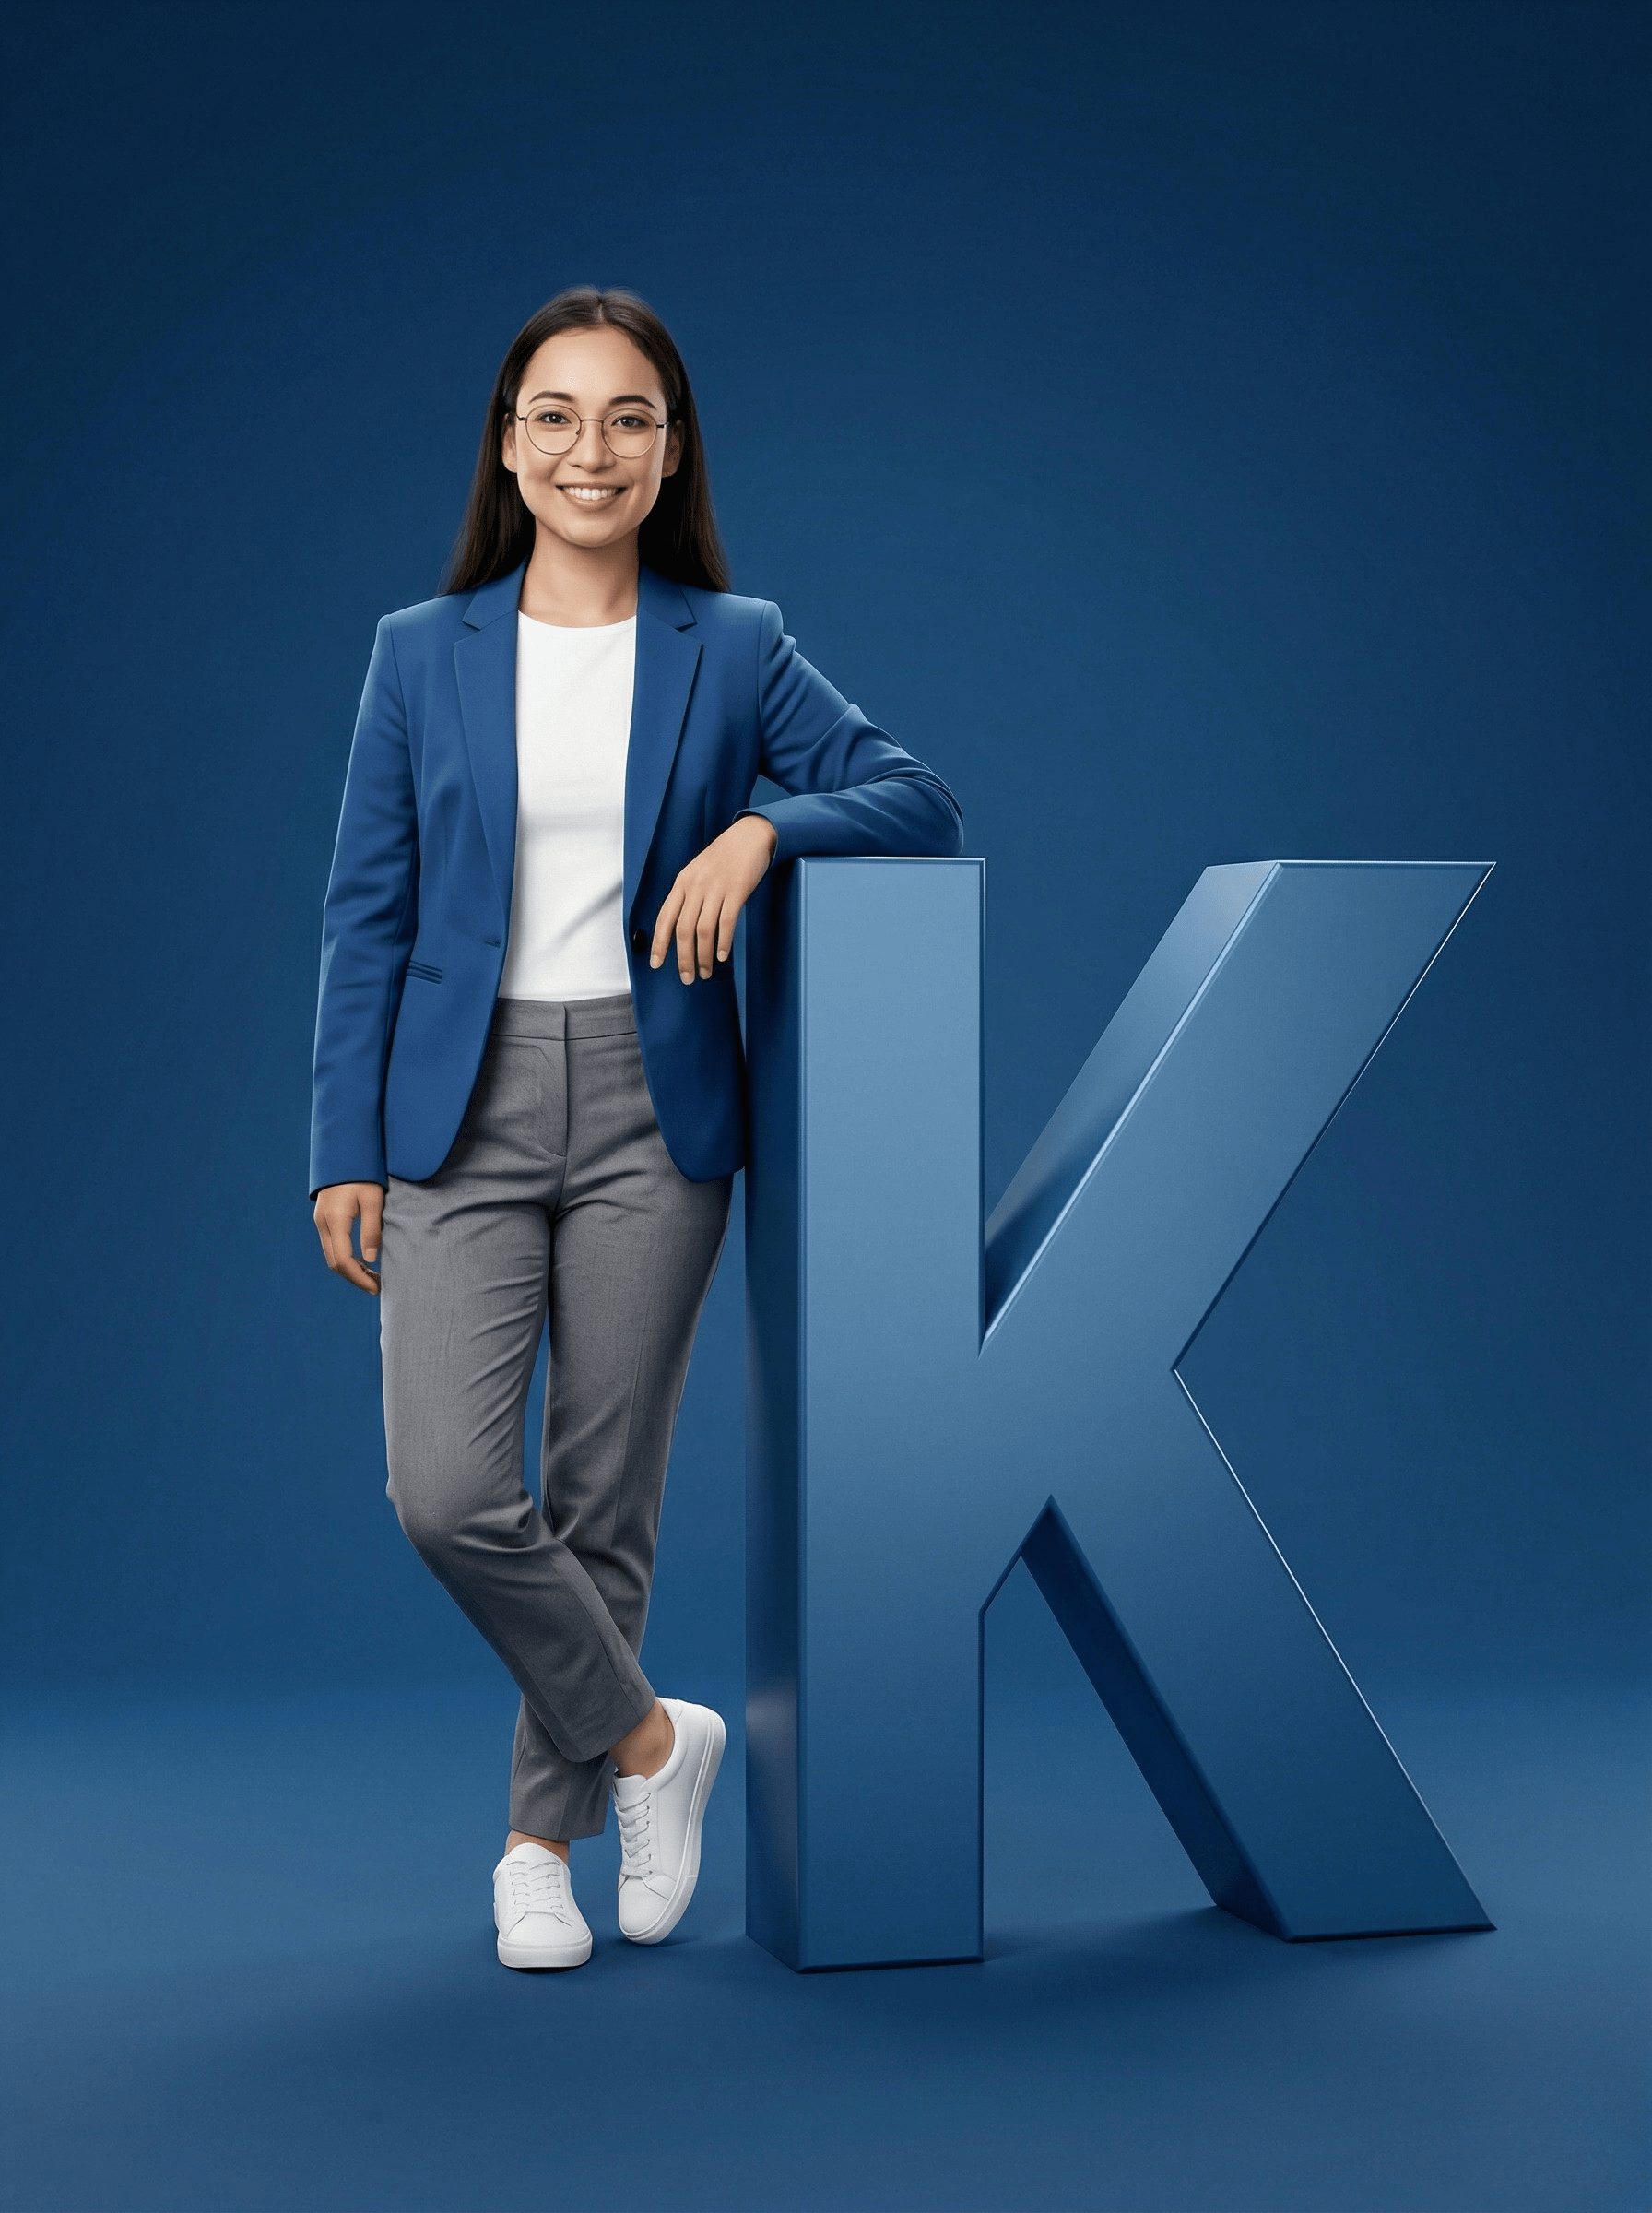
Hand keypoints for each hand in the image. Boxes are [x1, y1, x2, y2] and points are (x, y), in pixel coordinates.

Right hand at [313, 1182, 384, 1293]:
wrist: (345, 1152)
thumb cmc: (364, 1173)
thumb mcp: (373, 1200)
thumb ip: (371, 1230)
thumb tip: (371, 1260)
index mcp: (335, 1220)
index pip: (344, 1260)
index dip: (359, 1278)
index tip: (376, 1288)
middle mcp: (323, 1223)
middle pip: (335, 1262)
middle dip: (355, 1278)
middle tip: (377, 1287)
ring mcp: (321, 1220)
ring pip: (332, 1255)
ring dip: (350, 1269)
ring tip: (372, 1277)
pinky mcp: (324, 1217)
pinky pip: (332, 1245)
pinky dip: (346, 1258)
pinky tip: (362, 1261)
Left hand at [650, 814, 778, 982]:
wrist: (750, 835)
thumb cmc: (725, 857)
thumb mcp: (698, 872)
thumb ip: (689, 895)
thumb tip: (683, 928)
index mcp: (682, 882)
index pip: (664, 917)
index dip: (659, 943)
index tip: (656, 964)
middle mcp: (695, 886)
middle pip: (683, 929)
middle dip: (683, 958)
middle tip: (687, 978)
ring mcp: (716, 888)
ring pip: (703, 930)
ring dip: (704, 956)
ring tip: (707, 972)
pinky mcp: (737, 891)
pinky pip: (726, 922)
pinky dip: (723, 942)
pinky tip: (723, 956)